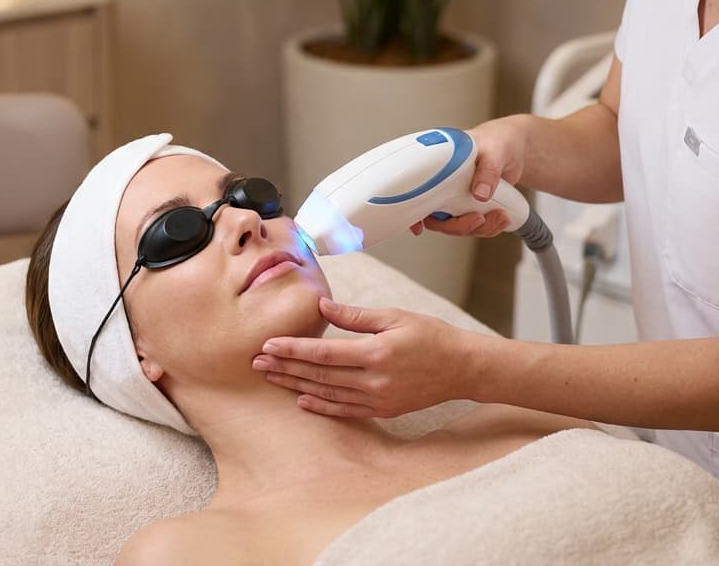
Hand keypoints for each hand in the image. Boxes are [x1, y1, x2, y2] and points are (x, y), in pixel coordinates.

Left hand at [251, 298, 475, 417]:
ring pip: (327, 394)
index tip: (268, 345)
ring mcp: (378, 399)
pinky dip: (321, 406)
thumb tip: (321, 307)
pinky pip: (345, 410)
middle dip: (285, 368)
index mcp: (376, 352)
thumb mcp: (394, 316)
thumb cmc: (430, 334)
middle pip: (319, 374)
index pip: (324, 353)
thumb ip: (354, 316)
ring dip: (296, 386)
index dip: (293, 350)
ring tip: (271, 378)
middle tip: (256, 363)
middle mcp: (374, 380)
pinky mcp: (383, 410)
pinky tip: (302, 400)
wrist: (462, 368)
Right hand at [409, 116, 529, 238]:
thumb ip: (487, 171)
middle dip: (457, 226)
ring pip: (456, 226)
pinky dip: (489, 227)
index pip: (416, 192)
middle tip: (478, 218)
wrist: (516, 148)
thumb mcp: (494, 151)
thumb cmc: (497, 140)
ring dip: (479, 228)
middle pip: (436, 218)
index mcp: (438, 166)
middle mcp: (443, 185)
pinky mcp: (472, 207)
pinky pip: (474, 226)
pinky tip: (502, 217)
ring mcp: (457, 198)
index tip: (418, 226)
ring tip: (499, 216)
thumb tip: (479, 193)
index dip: (413, 213)